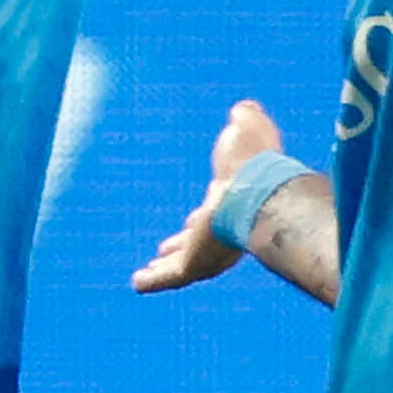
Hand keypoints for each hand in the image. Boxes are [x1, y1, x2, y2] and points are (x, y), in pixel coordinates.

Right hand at [133, 101, 289, 294]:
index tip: (191, 220)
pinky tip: (137, 284)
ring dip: (162, 269)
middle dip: (181, 245)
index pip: (214, 214)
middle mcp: (223, 232)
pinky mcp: (194, 265)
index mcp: (233, 203)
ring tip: (144, 273)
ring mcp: (209, 252)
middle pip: (197, 242)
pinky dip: (153, 281)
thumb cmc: (254, 161)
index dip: (201, 218)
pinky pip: (169, 277)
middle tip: (164, 249)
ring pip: (181, 264)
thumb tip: (244, 109)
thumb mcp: (249, 128)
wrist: (254, 189)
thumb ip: (246, 118)